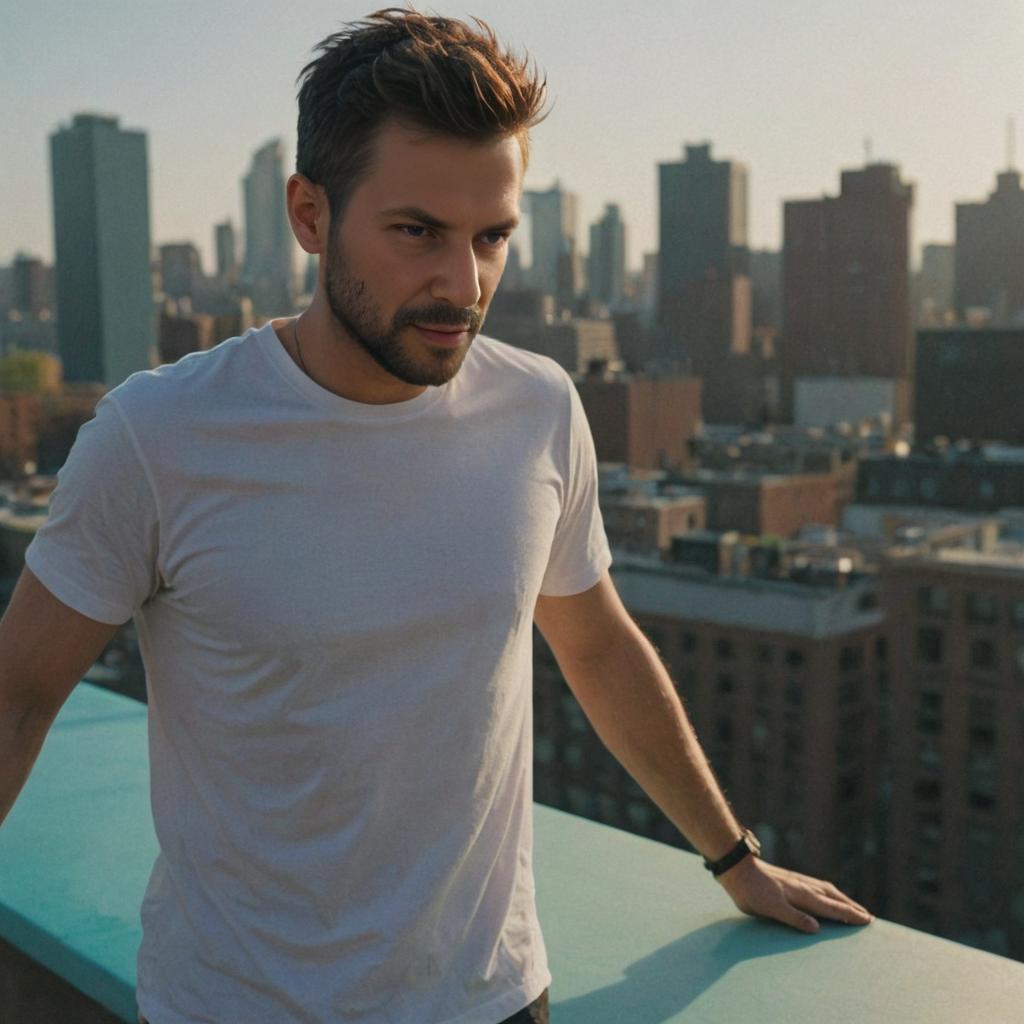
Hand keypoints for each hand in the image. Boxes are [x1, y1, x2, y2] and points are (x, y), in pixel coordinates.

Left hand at [716, 854, 872, 933]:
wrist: (737, 869)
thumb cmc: (752, 891)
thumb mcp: (771, 908)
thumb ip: (793, 917)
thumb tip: (817, 928)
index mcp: (803, 895)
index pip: (832, 907)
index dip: (849, 915)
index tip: (866, 920)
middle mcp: (804, 886)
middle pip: (834, 897)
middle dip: (850, 907)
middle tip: (867, 917)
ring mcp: (797, 880)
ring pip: (826, 890)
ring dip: (841, 899)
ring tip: (852, 906)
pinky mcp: (790, 879)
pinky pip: (817, 886)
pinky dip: (828, 892)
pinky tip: (824, 893)